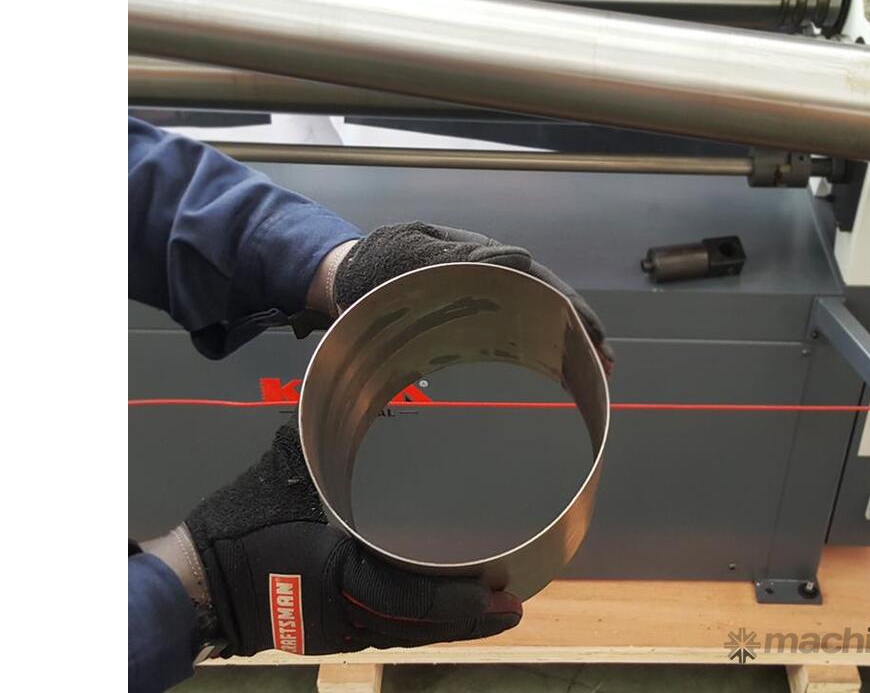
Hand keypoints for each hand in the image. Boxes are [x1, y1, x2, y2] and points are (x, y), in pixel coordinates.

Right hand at [178, 417, 521, 656]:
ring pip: (406, 635)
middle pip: (417, 627)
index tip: (498, 596)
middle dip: (467, 621)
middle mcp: (343, 612)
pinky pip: (388, 635)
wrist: (196, 583)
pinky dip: (422, 626)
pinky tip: (445, 615)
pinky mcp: (331, 635)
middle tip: (512, 607)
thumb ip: (312, 438)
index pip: (405, 599)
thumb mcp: (277, 476)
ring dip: (450, 626)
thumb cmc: (237, 526)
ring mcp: (338, 630)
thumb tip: (335, 394)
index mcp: (332, 573)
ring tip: (493, 613)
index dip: (454, 603)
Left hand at [333, 222, 613, 372]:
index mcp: (486, 257)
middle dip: (582, 333)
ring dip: (567, 345)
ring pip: (538, 319)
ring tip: (594, 376)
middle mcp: (495, 276)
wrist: (351, 274)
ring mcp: (487, 298)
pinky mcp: (475, 318)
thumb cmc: (380, 262)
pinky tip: (556, 373)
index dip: (573, 311)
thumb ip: (461, 254)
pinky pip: (515, 333)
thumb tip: (521, 256)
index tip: (595, 338)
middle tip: (607, 369)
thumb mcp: (414, 251)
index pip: (543, 283)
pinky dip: (541, 351)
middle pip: (550, 303)